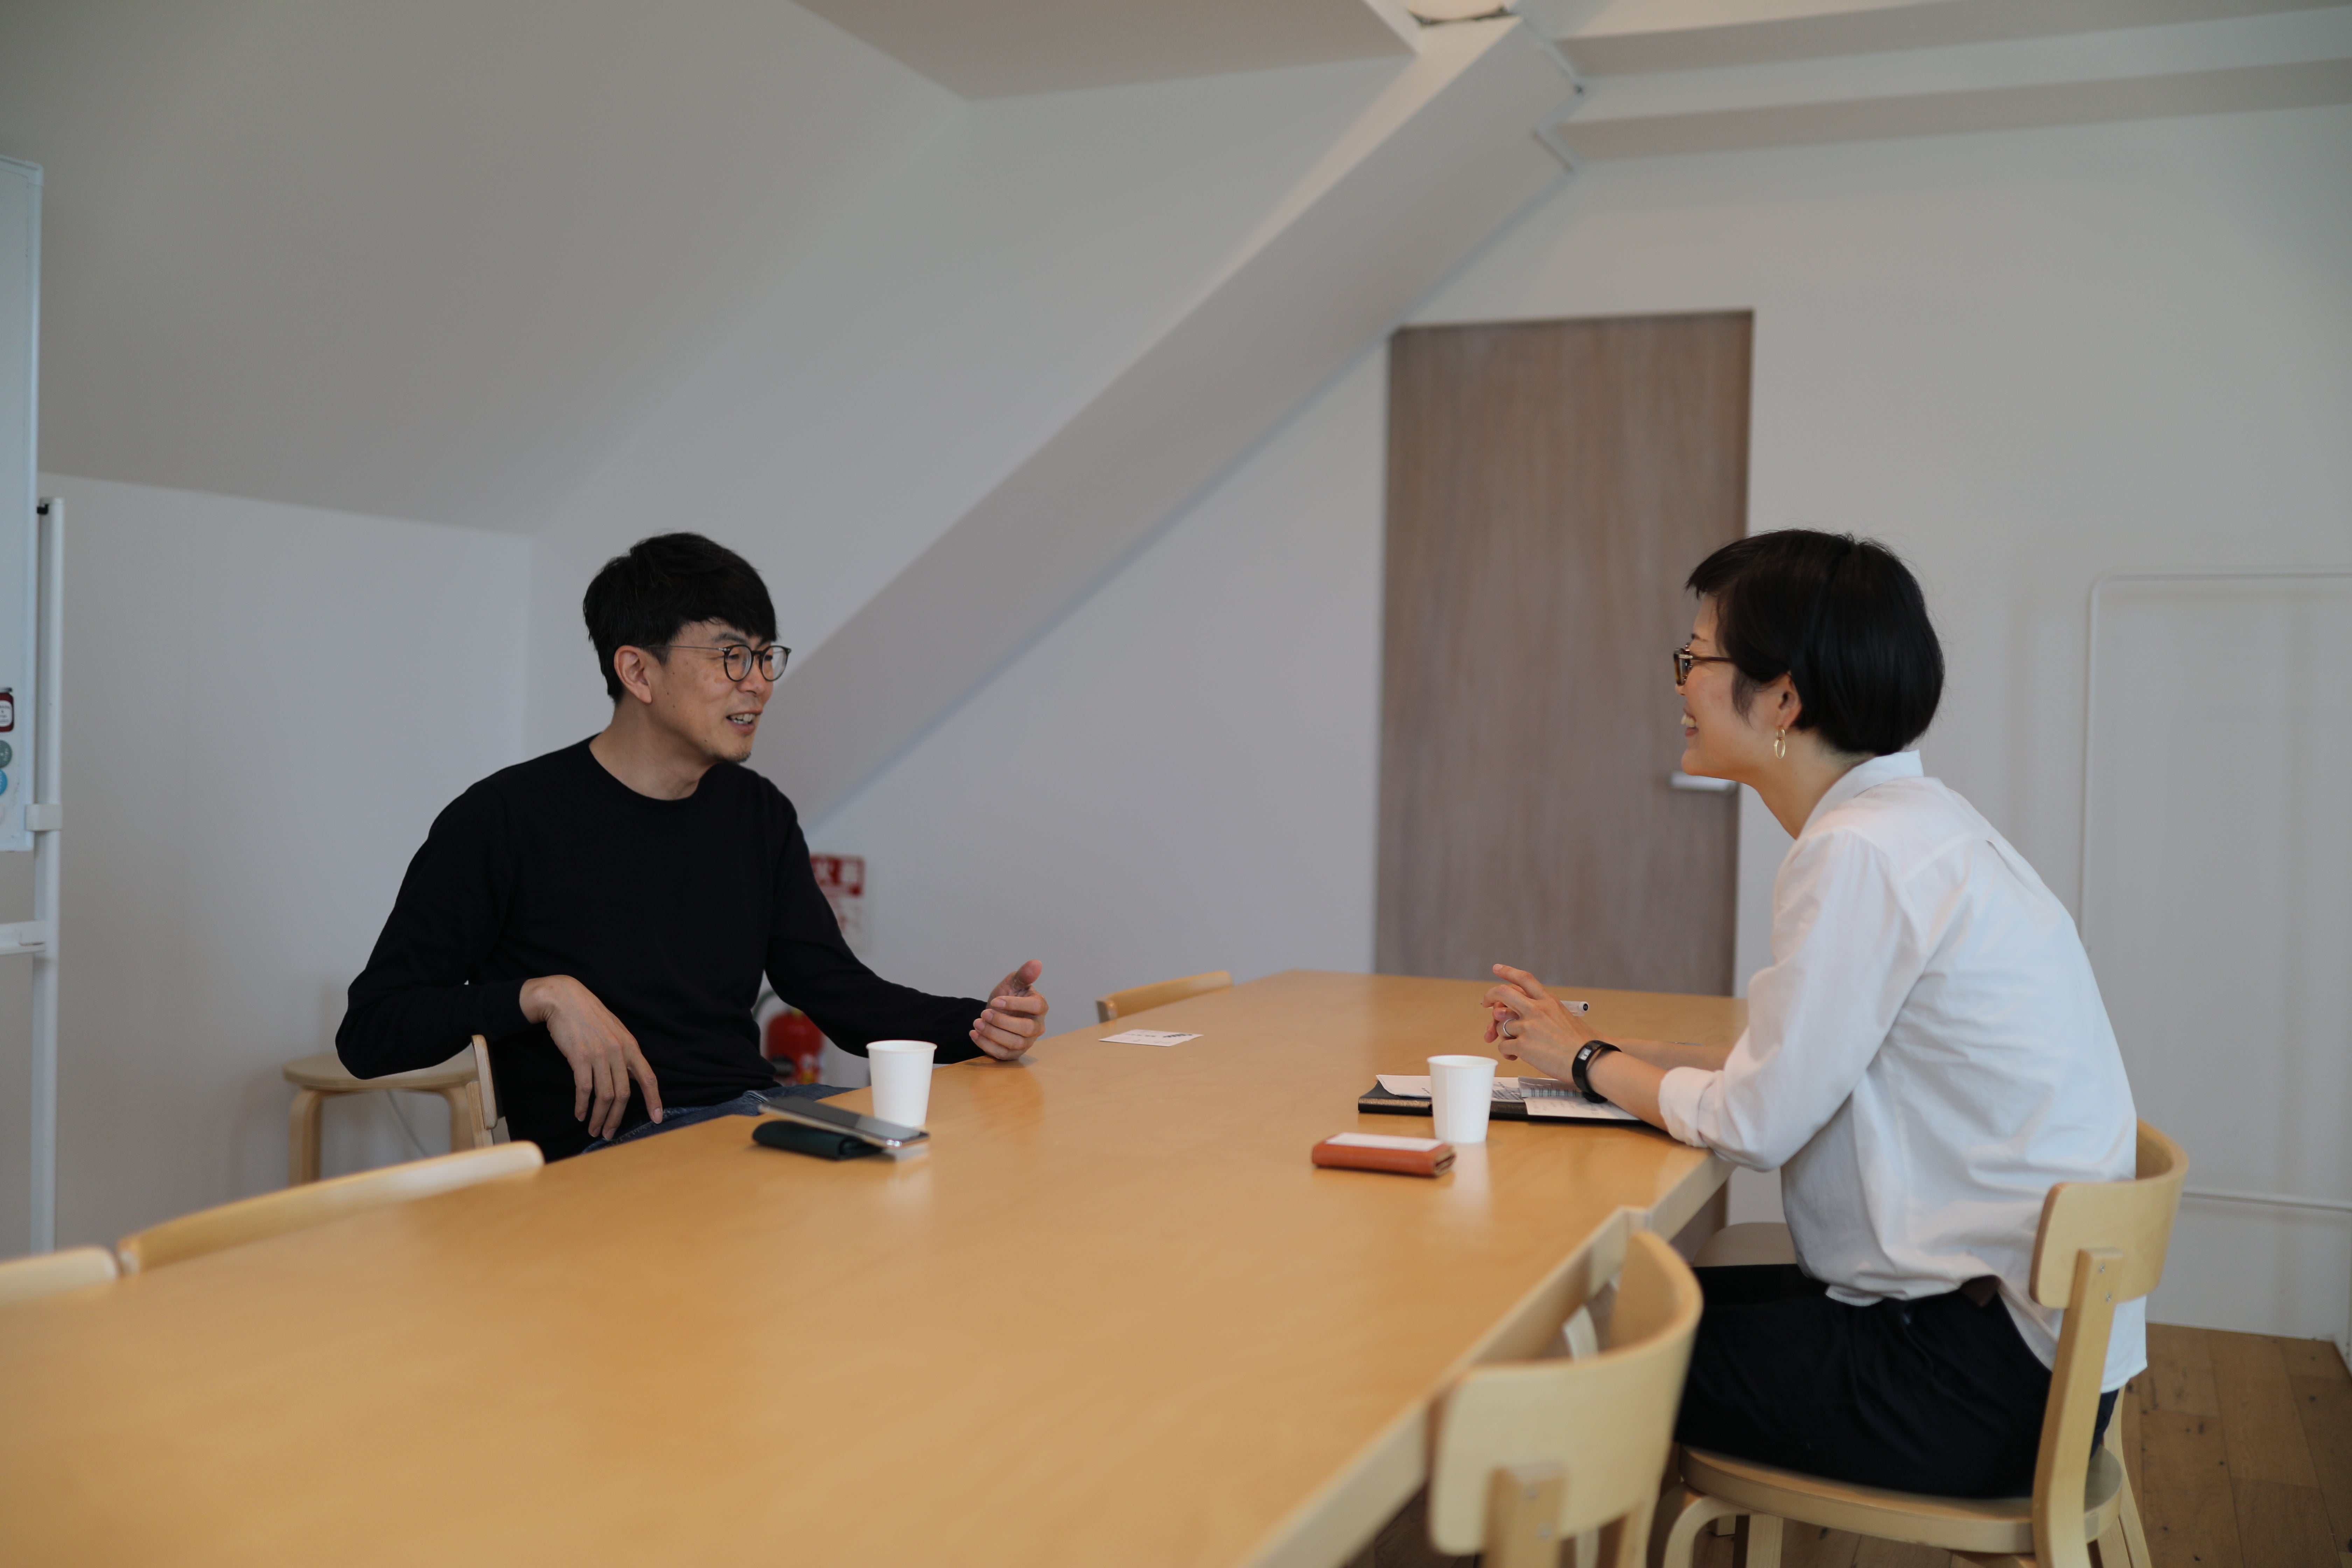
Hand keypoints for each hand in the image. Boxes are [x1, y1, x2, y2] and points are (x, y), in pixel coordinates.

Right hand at [520, 975, 662, 1138]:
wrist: (565, 999)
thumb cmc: (590, 1017)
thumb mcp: (615, 1032)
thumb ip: (623, 1054)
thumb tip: (627, 1078)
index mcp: (631, 1046)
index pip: (648, 1078)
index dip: (654, 1100)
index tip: (657, 1118)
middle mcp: (619, 1052)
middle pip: (623, 1094)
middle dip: (617, 1118)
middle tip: (609, 1133)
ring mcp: (599, 1054)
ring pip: (604, 1095)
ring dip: (599, 1117)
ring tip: (594, 1129)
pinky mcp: (580, 1057)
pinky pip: (584, 1089)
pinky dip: (582, 1105)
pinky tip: (579, 1114)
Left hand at [972, 960, 1048, 1060]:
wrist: (994, 1013)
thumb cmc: (1006, 997)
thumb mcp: (1012, 983)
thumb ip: (1023, 974)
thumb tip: (1036, 963)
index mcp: (1040, 1006)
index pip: (1036, 1006)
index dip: (1015, 1004)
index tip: (995, 1001)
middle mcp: (1037, 1026)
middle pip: (1026, 1028)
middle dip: (1002, 1021)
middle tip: (984, 1013)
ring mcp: (1027, 1042)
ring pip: (1015, 1043)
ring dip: (993, 1033)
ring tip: (977, 1023)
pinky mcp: (1014, 1053)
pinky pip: (1003, 1054)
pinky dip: (986, 1045)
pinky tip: (974, 1034)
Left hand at [1481, 964, 1593, 1083]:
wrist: (1588, 1060)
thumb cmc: (1582, 1043)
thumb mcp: (1567, 1016)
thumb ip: (1547, 1011)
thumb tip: (1526, 1014)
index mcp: (1549, 1001)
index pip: (1524, 979)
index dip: (1508, 972)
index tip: (1497, 968)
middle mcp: (1536, 1010)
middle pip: (1503, 993)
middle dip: (1490, 996)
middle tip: (1486, 1004)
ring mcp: (1528, 1027)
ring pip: (1501, 1025)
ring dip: (1503, 1036)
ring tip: (1514, 1046)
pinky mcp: (1523, 1045)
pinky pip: (1503, 1046)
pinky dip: (1507, 1052)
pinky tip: (1516, 1056)